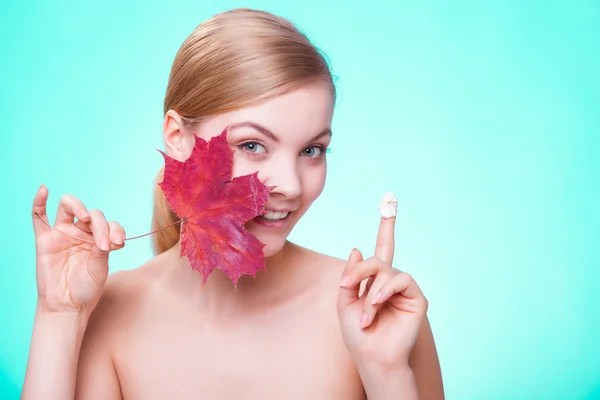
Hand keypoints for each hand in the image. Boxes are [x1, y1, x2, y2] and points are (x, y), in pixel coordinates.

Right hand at [32, 185, 124, 315]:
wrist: (68, 306)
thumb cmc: (86, 288)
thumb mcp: (100, 267)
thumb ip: (101, 249)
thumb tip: (104, 238)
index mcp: (98, 239)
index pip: (109, 223)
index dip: (115, 230)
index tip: (118, 245)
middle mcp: (81, 233)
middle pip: (91, 214)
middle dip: (100, 223)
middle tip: (103, 242)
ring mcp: (63, 234)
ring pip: (68, 207)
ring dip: (79, 207)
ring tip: (85, 218)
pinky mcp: (45, 240)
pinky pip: (39, 217)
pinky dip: (39, 201)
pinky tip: (44, 190)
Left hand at [337, 213, 427, 369]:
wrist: (372, 357)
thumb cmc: (358, 334)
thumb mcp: (345, 302)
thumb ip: (351, 276)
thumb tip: (358, 248)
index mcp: (374, 281)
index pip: (381, 249)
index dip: (385, 227)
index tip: (389, 202)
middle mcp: (391, 282)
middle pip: (377, 259)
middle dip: (361, 270)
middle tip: (348, 284)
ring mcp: (405, 289)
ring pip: (386, 270)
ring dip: (372, 290)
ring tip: (366, 313)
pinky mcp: (417, 297)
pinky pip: (401, 279)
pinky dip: (385, 290)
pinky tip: (376, 304)